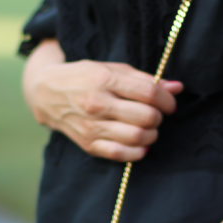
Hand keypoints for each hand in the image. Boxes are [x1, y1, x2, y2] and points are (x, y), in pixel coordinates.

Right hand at [23, 48, 182, 162]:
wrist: (46, 94)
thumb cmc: (84, 77)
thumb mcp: (111, 68)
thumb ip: (143, 79)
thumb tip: (176, 87)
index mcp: (104, 79)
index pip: (149, 93)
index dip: (167, 100)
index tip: (169, 103)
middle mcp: (97, 104)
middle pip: (146, 117)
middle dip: (158, 117)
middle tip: (155, 115)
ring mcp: (91, 126)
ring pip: (137, 137)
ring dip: (151, 135)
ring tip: (148, 128)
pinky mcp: (88, 144)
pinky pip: (121, 154)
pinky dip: (137, 152)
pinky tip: (140, 144)